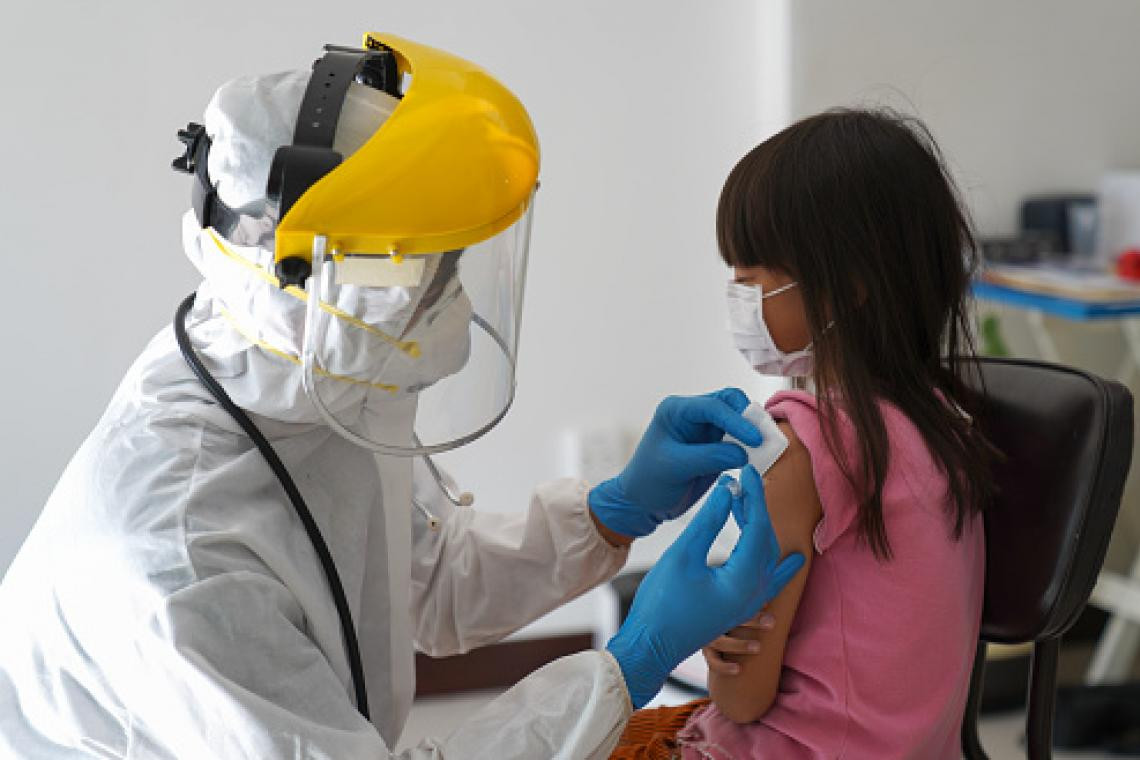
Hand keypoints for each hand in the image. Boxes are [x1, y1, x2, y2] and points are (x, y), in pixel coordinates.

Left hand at [589, 388, 762, 538]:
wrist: (641, 505)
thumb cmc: (648, 482)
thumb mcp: (676, 467)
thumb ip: (710, 457)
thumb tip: (744, 453)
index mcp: (676, 411)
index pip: (713, 406)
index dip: (736, 420)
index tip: (754, 438)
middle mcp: (692, 415)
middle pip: (730, 403)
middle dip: (748, 418)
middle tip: (764, 438)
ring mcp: (705, 430)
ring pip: (738, 420)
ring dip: (752, 432)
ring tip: (766, 448)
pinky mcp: (715, 448)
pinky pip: (738, 441)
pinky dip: (750, 448)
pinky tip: (758, 458)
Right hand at [605, 466, 804, 707]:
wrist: (651, 646)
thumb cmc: (662, 603)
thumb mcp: (683, 555)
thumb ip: (709, 522)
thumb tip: (728, 491)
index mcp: (743, 579)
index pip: (758, 525)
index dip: (753, 495)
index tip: (745, 471)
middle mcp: (755, 592)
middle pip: (766, 540)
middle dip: (755, 508)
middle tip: (739, 483)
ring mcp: (750, 603)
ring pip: (768, 557)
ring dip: (759, 528)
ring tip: (745, 504)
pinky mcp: (742, 607)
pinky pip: (771, 581)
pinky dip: (778, 563)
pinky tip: (794, 560)